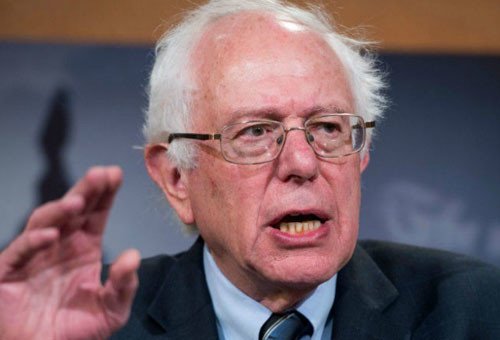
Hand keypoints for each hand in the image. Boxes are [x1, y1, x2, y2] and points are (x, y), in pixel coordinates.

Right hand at [0, 166, 139, 339]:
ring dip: (60, 209)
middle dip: (86, 190)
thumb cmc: (75, 330)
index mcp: (84, 247)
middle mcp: (60, 245)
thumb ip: (124, 286)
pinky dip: (33, 241)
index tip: (116, 174)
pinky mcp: (9, 271)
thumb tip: (133, 256)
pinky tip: (50, 235)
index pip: (96, 214)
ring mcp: (34, 255)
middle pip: (72, 210)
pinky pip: (19, 251)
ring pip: (44, 222)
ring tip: (77, 201)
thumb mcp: (111, 310)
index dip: (105, 195)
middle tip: (100, 174)